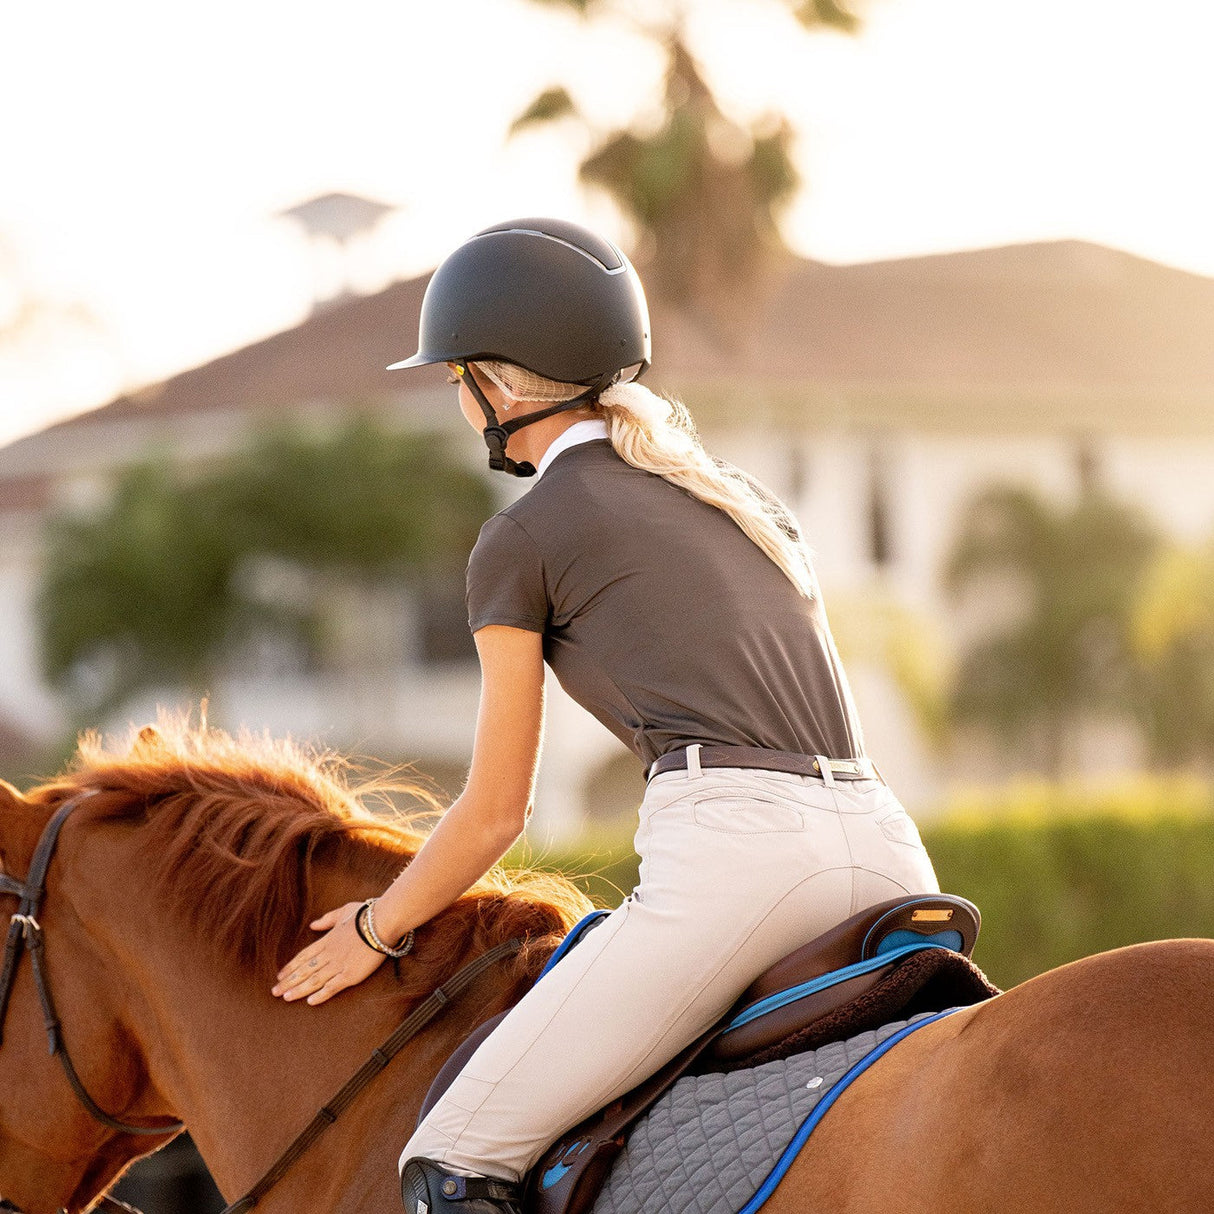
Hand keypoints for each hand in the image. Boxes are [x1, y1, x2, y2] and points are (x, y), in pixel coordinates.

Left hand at [271, 901, 385, 1005]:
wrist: (382, 923)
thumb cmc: (366, 914)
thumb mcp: (344, 911)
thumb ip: (327, 919)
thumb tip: (313, 925)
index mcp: (327, 940)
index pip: (304, 956)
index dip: (291, 967)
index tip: (280, 975)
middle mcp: (329, 954)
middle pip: (304, 970)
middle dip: (288, 981)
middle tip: (275, 992)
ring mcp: (339, 965)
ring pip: (314, 980)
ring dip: (299, 990)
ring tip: (286, 997)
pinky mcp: (350, 975)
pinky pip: (332, 987)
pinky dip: (321, 995)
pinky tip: (310, 1002)